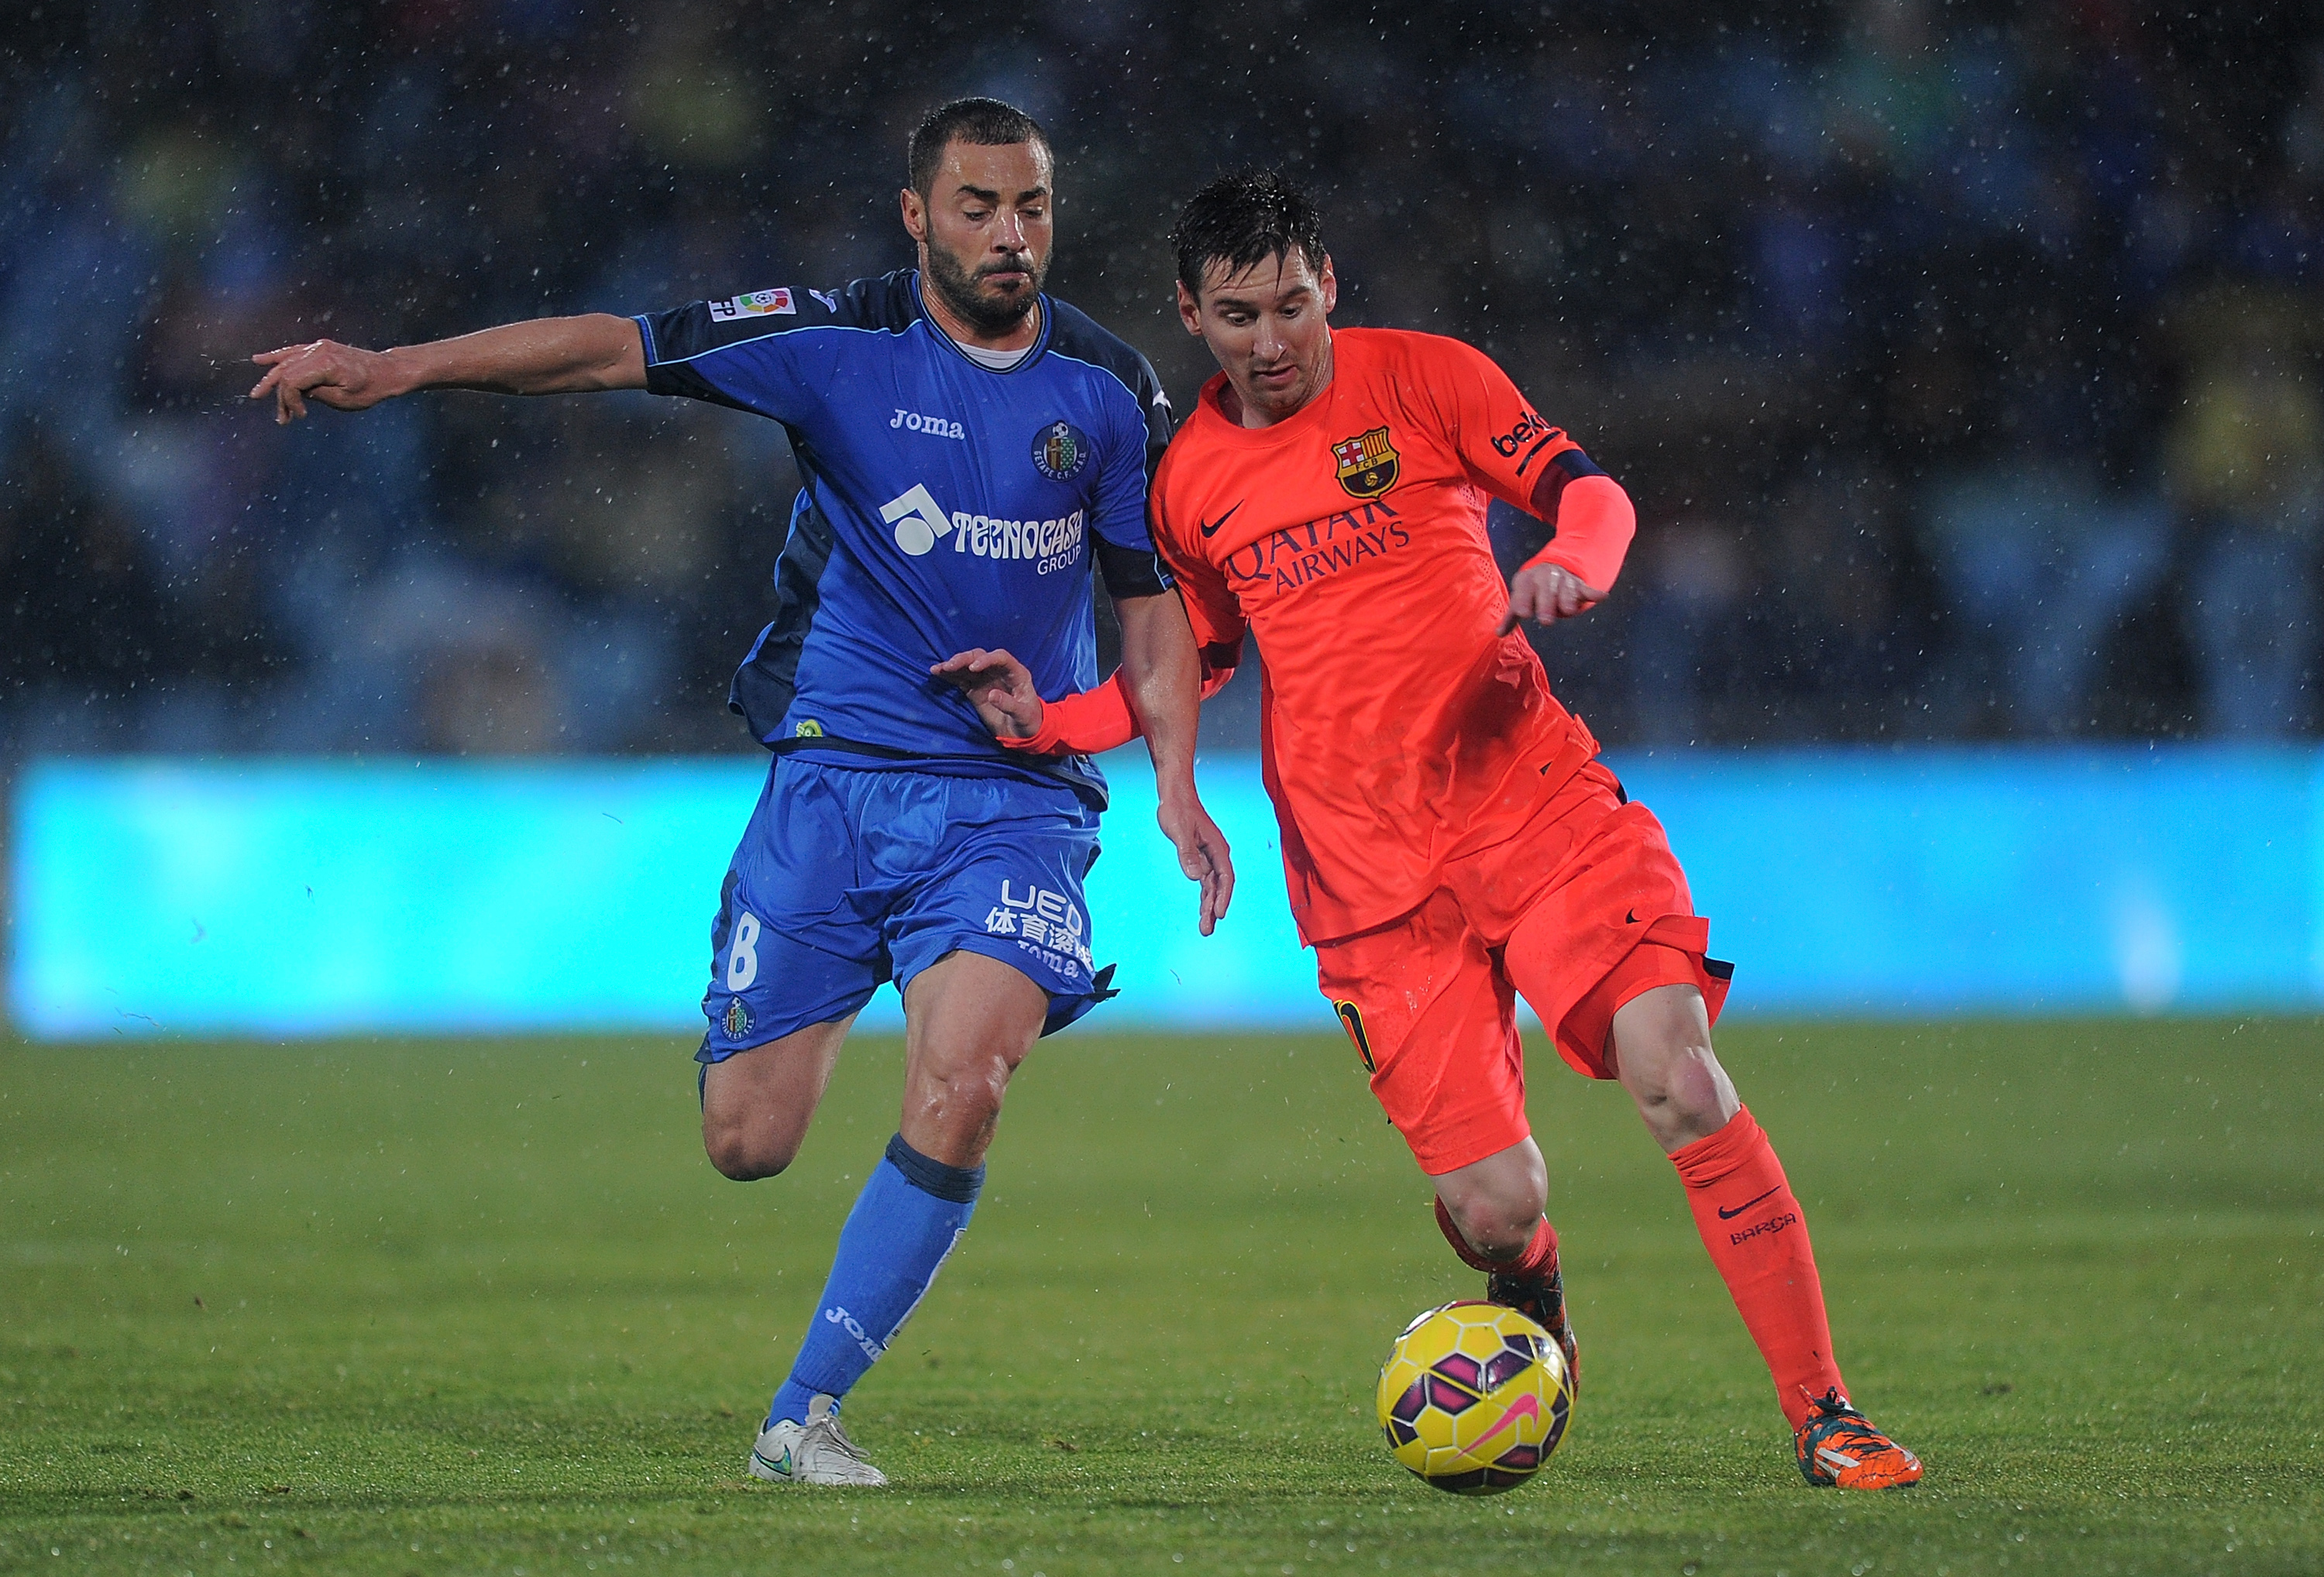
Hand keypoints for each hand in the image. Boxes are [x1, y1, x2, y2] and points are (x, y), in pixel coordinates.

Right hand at [248, 340, 403, 424]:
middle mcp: (318, 351)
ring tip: (258, 394)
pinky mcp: (320, 348)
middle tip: (281, 418)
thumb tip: (295, 394)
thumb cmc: (371, 388)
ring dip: (273, 380)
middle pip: (286, 372)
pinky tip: (259, 360)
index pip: (292, 380)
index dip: (290, 400)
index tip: (299, 416)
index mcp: (325, 363)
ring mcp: (318, 347)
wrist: (387, 371)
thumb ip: (316, 394)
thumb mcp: (343, 399)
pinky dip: (277, 357)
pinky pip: (293, 352)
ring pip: (286, 362)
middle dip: (281, 396)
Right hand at [931, 648, 1043, 738]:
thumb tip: (992, 694)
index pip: (1001, 658)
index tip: (973, 667)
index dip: (987, 659)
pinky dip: (949, 676)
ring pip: (967, 665)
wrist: (1023, 733)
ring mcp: (985, 679)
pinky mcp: (974, 689)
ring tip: (938, 669)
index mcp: (1016, 673)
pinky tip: (937, 672)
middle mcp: (999, 671)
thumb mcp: (1023, 715)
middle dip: (964, 659)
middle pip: (980, 657)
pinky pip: (960, 679)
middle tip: (950, 666)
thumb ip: (1009, 704)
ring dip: (953, 665)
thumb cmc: (1029, 721)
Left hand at [1158, 791, 1233, 935]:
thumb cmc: (1178, 809)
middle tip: (1207, 930)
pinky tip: (1202, 908)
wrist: (1175, 795)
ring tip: (1205, 927)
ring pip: (1212, 886)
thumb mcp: (1180, 832)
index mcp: (1217, 848)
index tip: (1219, 914)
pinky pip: (1205, 881)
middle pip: (1219, 887)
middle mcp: (1216, 854)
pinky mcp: (1200, 857)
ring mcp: (1209, 856)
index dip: (1222, 897)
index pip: (1224, 878)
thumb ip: (1187, 854)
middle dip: (1214, 908)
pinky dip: (1204, 895)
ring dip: (1209, 906)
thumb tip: (1194, 877)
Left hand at [1498, 561, 1605, 632]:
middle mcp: (1545, 577)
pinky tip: (1602, 597)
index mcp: (1527, 580)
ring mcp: (1563, 580)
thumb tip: (1499, 633)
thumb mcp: (1521, 597)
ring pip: (1566, 589)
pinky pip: (1587, 588)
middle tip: (1546, 621)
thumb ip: (1511, 616)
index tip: (1523, 614)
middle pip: (1546, 590)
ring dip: (1568, 599)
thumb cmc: (1533, 588)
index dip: (1522, 601)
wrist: (1553, 566)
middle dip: (1546, 604)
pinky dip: (1594, 593)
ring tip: (1569, 611)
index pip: (1523, 591)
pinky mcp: (1579, 585)